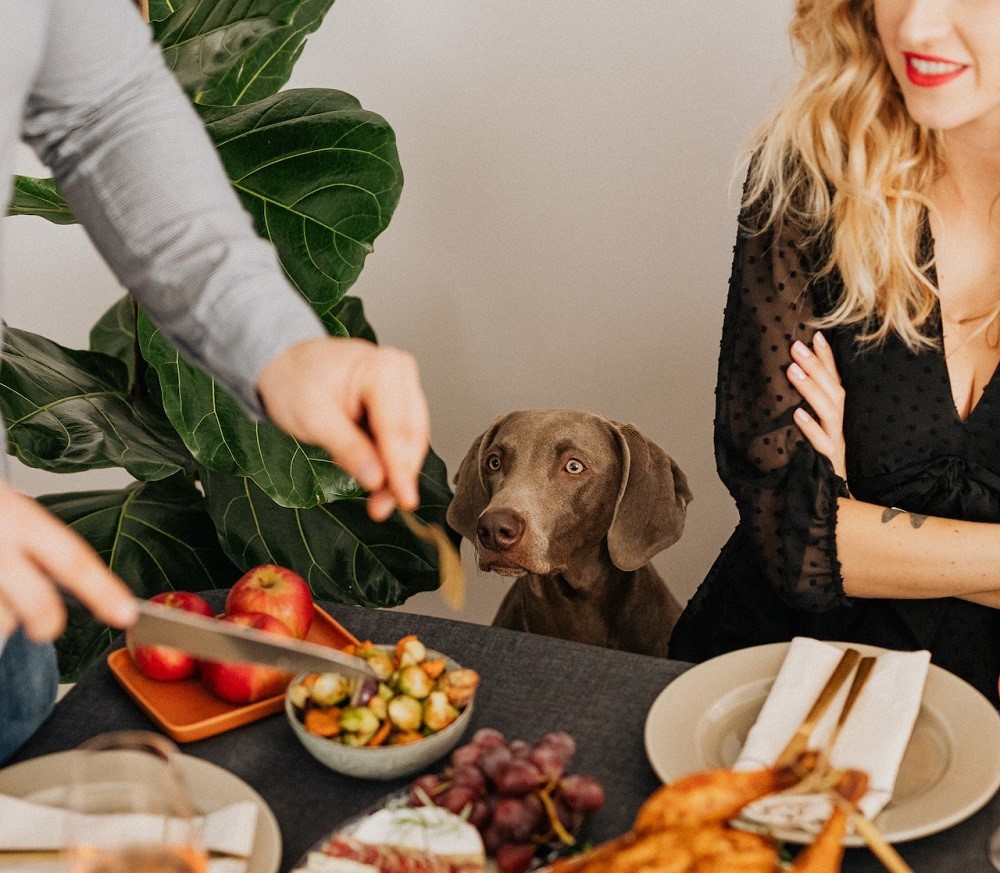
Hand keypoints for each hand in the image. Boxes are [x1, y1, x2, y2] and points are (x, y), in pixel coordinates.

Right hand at [0, 481, 136, 641]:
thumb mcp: (12, 513)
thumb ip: (37, 546)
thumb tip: (78, 592)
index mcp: (21, 518)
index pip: (72, 558)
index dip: (102, 589)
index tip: (126, 614)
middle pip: (36, 603)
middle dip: (46, 623)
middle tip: (46, 627)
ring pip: (2, 620)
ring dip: (0, 617)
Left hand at [257, 337, 429, 520]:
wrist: (286, 365)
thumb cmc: (295, 380)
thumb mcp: (313, 417)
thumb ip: (348, 448)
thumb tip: (376, 478)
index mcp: (383, 369)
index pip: (398, 428)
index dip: (401, 469)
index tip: (404, 499)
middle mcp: (400, 375)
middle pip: (411, 436)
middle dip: (399, 475)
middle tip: (382, 507)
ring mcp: (402, 388)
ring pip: (412, 441)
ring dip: (397, 473)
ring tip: (378, 501)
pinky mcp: (398, 405)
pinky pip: (402, 439)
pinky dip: (391, 463)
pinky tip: (376, 478)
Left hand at [787, 331, 847, 480]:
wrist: (830, 502)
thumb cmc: (816, 463)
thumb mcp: (812, 433)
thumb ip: (805, 410)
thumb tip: (786, 383)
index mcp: (835, 417)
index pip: (835, 381)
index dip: (828, 359)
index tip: (816, 334)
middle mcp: (838, 427)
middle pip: (834, 391)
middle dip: (816, 366)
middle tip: (796, 345)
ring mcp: (835, 445)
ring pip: (830, 413)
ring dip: (811, 389)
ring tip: (792, 370)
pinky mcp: (829, 464)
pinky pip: (822, 445)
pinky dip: (810, 428)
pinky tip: (796, 415)